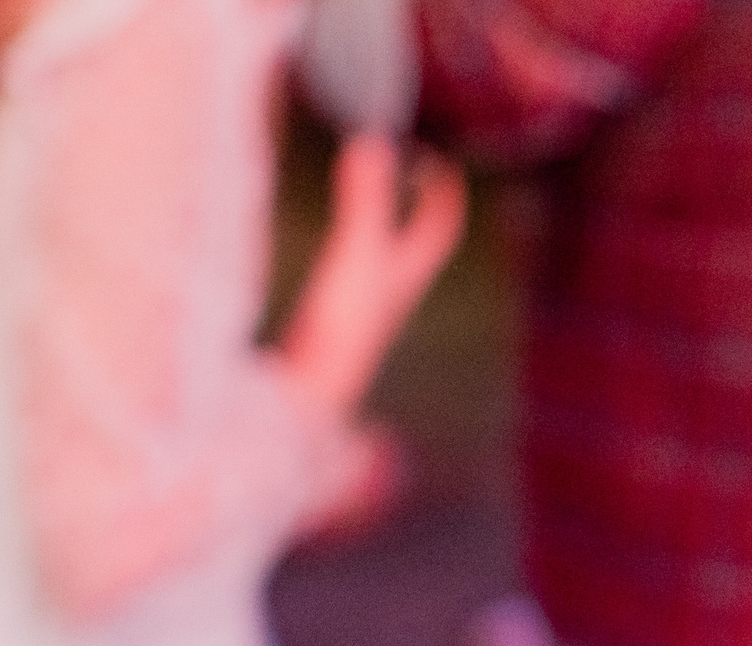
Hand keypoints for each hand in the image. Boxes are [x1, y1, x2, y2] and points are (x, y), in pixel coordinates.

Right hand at [278, 134, 466, 419]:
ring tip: (371, 208)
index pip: (437, 231)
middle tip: (407, 179)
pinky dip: (348, 258)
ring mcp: (361, 314)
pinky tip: (329, 260)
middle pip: (414, 248)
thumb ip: (365, 203)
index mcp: (406, 277)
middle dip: (416, 214)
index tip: (443, 166)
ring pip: (383, 266)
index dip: (444, 197)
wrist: (307, 396)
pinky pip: (351, 283)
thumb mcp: (356, 255)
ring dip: (382, 235)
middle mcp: (390, 296)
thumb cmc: (341, 328)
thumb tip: (375, 144)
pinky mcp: (330, 327)